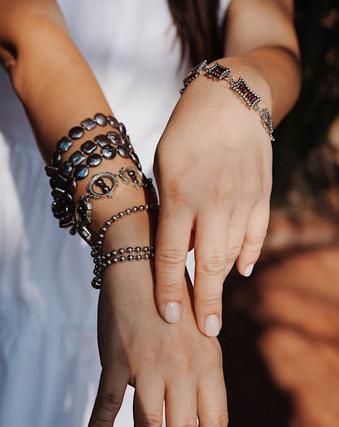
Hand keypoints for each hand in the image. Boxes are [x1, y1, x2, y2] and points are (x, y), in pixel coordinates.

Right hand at [87, 261, 227, 426]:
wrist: (143, 262)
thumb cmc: (173, 298)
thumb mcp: (200, 333)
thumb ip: (202, 370)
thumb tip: (201, 409)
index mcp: (208, 362)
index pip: (216, 419)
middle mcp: (183, 368)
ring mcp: (148, 365)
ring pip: (149, 424)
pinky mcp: (117, 358)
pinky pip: (107, 400)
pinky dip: (100, 425)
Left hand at [153, 67, 272, 335]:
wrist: (234, 93)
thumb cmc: (188, 127)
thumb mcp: (164, 163)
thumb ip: (170, 207)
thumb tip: (178, 247)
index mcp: (178, 193)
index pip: (169, 254)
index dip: (168, 290)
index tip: (169, 318)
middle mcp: (212, 201)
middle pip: (207, 265)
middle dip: (204, 303)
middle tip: (205, 333)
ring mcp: (242, 199)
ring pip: (233, 253)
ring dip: (223, 283)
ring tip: (215, 308)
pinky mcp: (262, 193)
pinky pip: (256, 234)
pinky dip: (249, 255)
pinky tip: (241, 270)